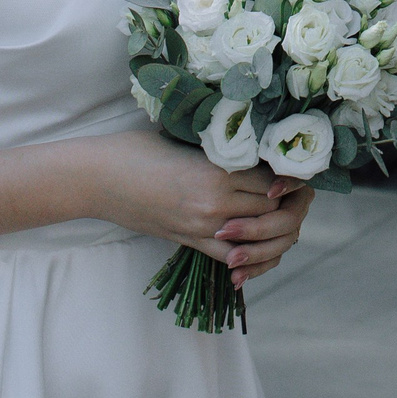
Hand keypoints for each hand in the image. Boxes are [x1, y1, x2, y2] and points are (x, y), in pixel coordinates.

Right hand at [79, 130, 309, 281]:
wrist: (99, 178)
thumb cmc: (139, 149)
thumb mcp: (188, 141)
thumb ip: (223, 149)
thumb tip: (259, 146)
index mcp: (217, 171)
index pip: (274, 180)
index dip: (289, 176)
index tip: (296, 169)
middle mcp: (215, 203)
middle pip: (272, 210)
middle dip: (288, 203)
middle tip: (296, 193)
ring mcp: (202, 227)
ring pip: (258, 235)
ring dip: (273, 228)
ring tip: (280, 215)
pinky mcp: (189, 241)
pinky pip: (231, 256)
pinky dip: (250, 254)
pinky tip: (257, 245)